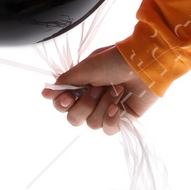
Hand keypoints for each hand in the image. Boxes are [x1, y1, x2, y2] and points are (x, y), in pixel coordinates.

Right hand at [41, 47, 157, 134]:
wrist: (144, 64)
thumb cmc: (115, 60)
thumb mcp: (85, 68)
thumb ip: (65, 82)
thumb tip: (46, 93)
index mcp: (81, 85)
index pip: (61, 105)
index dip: (62, 104)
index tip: (68, 97)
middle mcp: (91, 99)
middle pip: (73, 119)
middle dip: (85, 104)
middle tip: (98, 89)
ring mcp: (106, 109)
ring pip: (91, 124)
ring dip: (102, 106)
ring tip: (115, 91)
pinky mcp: (121, 118)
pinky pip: (108, 129)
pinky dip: (111, 117)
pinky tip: (117, 106)